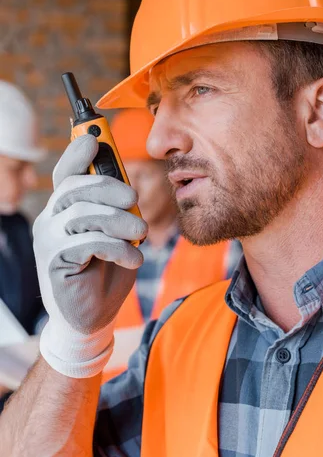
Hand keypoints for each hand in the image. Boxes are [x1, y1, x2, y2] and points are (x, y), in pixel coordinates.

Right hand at [33, 135, 146, 377]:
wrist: (94, 317)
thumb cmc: (106, 271)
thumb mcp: (116, 235)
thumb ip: (116, 210)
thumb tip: (128, 184)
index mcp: (64, 209)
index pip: (65, 173)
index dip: (77, 153)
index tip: (95, 139)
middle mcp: (51, 220)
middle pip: (75, 187)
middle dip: (110, 188)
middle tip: (134, 201)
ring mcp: (49, 240)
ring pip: (84, 213)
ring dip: (120, 222)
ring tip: (139, 236)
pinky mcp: (54, 261)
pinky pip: (88, 241)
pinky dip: (117, 248)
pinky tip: (132, 260)